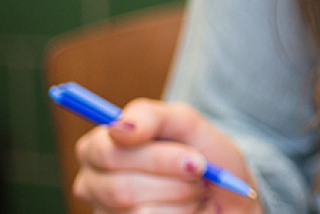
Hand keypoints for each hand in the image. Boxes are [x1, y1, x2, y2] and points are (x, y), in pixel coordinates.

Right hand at [73, 98, 260, 213]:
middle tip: (200, 171)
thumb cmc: (202, 154)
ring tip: (195, 189)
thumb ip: (151, 116)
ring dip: (181, 197)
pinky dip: (183, 213)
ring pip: (138, 211)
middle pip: (121, 188)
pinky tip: (189, 207)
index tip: (194, 159)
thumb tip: (118, 127)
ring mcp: (105, 212)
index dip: (154, 157)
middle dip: (174, 178)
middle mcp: (91, 185)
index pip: (105, 153)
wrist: (228, 192)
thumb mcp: (186, 123)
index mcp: (97, 149)